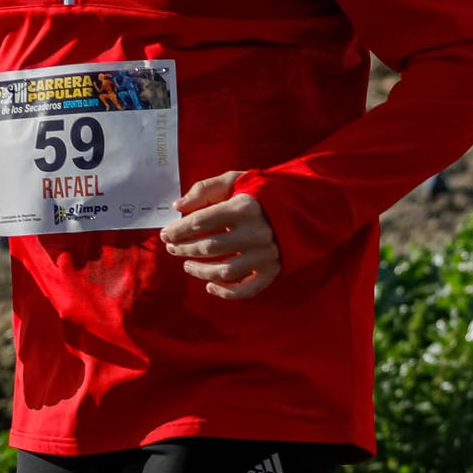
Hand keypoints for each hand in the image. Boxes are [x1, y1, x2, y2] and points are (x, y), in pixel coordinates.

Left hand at [161, 171, 281, 298]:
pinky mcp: (274, 270)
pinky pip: (248, 289)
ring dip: (200, 271)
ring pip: (224, 271)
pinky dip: (227, 292)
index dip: (179, 229)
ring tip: (188, 266)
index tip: (166, 233)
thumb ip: (206, 189)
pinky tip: (211, 287)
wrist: (306, 206)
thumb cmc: (265, 192)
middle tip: (172, 248)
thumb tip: (178, 207)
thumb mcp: (237, 180)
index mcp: (244, 208)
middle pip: (209, 247)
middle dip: (185, 248)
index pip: (201, 222)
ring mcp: (266, 255)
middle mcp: (256, 233)